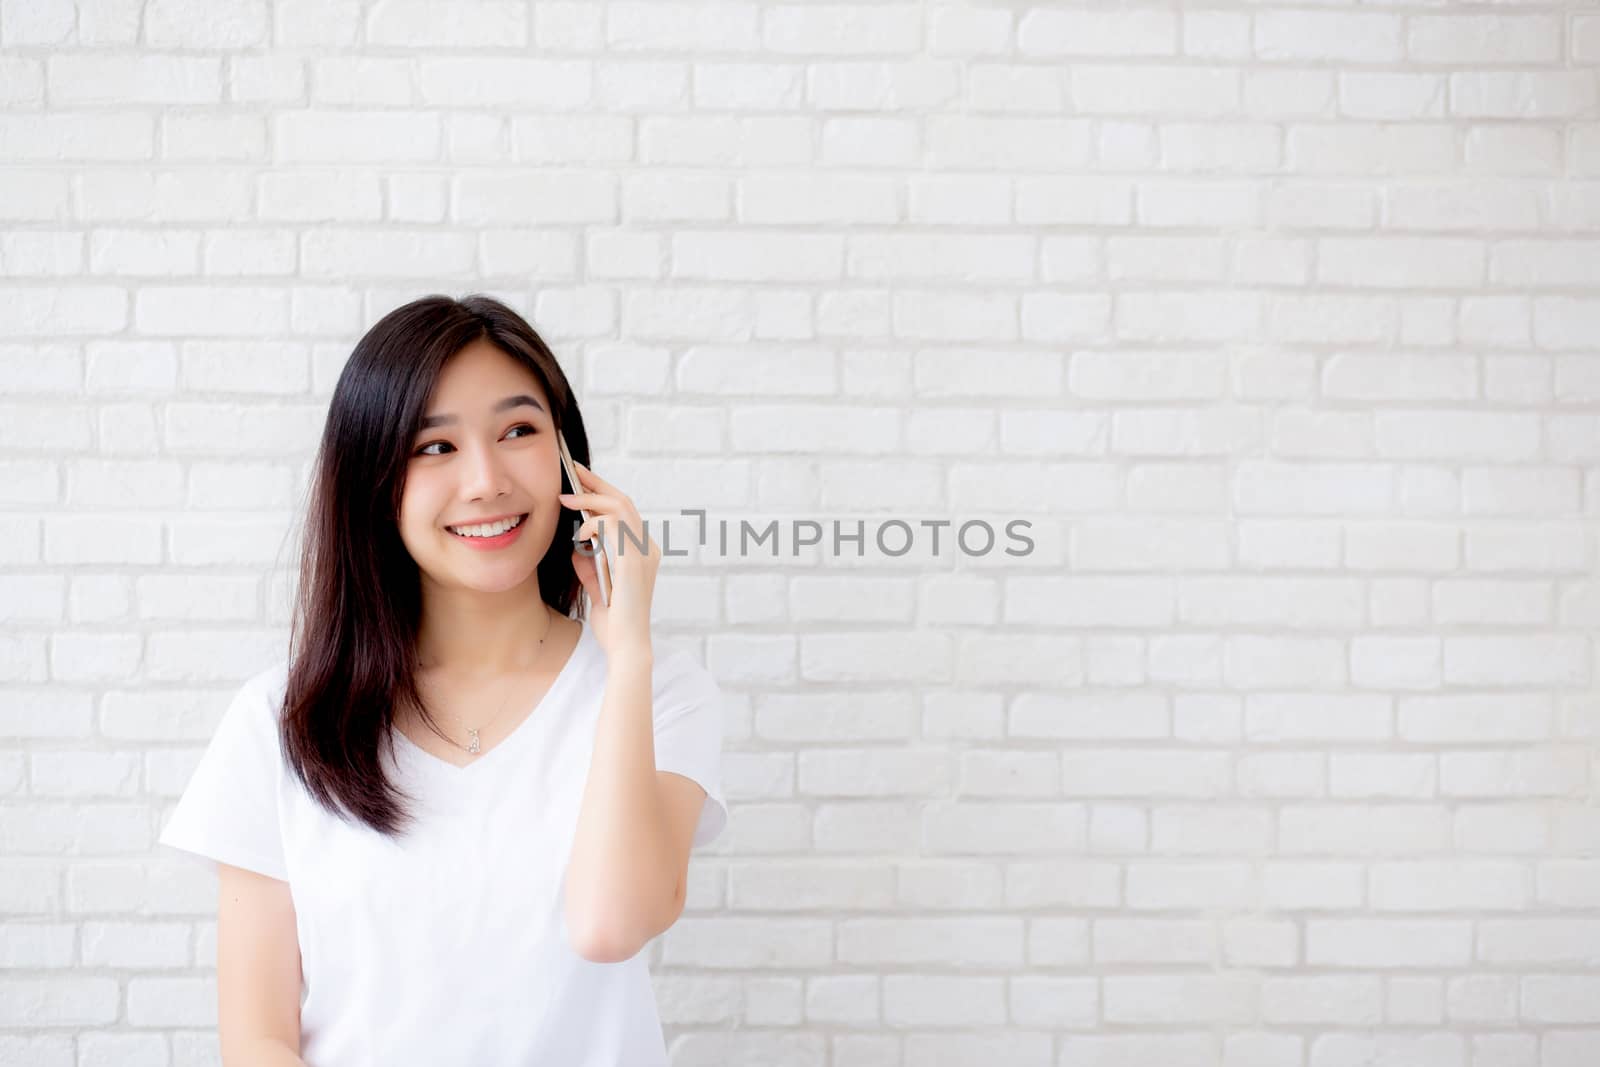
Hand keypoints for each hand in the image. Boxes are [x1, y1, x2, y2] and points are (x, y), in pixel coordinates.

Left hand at [559, 459, 657, 658]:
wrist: (626, 645)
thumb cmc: (613, 623)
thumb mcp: (596, 586)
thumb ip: (589, 564)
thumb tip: (578, 546)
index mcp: (643, 553)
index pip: (624, 512)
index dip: (603, 493)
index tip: (581, 481)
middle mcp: (647, 549)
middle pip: (624, 501)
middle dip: (597, 483)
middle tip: (573, 470)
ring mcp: (643, 552)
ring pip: (619, 506)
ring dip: (590, 499)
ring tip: (567, 498)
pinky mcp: (632, 559)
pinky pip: (611, 525)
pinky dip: (592, 525)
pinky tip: (579, 536)